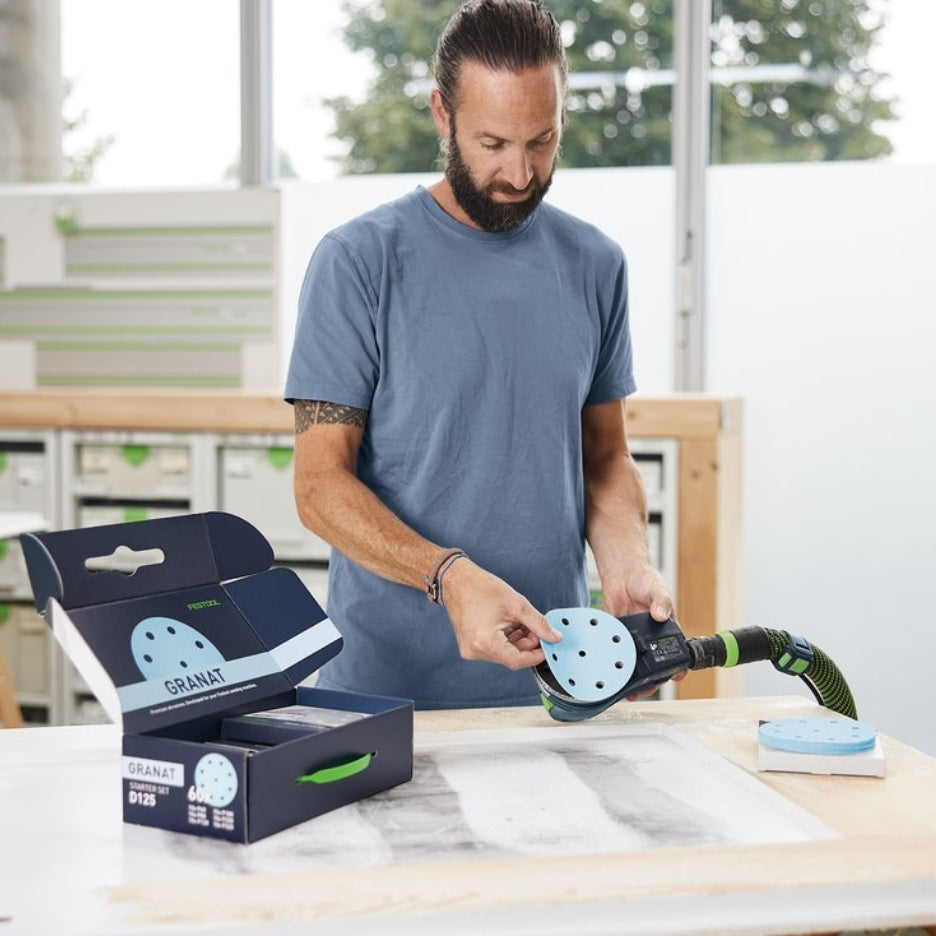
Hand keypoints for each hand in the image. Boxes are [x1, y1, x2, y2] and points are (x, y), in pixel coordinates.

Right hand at [441, 558, 561, 669]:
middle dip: (527, 644)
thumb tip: (554, 637)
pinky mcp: (469, 645)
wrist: (456, 580)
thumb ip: (539, 623)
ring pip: (503, 652)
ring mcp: (470, 649)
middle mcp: (475, 650)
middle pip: (510, 657)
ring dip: (517, 640)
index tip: (547, 647)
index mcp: (485, 642)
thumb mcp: (517, 604)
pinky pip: (493, 648)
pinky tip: (509, 623)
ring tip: (522, 622)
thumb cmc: (480, 588)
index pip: (517, 660)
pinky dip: (505, 639)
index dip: (536, 655)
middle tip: (537, 629)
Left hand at [602, 563, 683, 699]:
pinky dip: (612, 663)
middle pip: (654, 666)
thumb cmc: (645, 580)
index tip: (676, 676)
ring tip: (627, 689)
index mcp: (667, 630)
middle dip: (651, 681)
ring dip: (631, 678)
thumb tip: (660, 614)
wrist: (622, 573)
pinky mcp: (617, 636)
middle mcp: (651, 638)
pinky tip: (609, 672)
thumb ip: (661, 601)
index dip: (677, 668)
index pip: (676, 653)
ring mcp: (633, 639)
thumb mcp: (658, 589)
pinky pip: (615, 653)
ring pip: (634, 665)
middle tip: (646, 688)